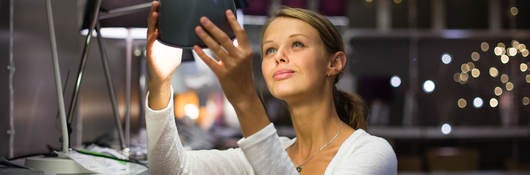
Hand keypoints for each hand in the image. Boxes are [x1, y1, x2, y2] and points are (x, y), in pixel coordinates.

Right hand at [146, 1, 181, 108]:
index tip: (162, 3)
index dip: (160, 12)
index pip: (159, 21)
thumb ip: (180, 39)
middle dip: (154, 12)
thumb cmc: (169, 62)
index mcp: (160, 37)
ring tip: (155, 13)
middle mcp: (154, 39)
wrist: (163, 77)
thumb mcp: (176, 47)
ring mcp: (151, 46)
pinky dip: (152, 39)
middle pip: (152, 23)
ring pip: (150, 31)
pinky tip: (155, 33)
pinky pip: (151, 46)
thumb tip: (192, 31)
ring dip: (152, 22)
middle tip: (156, 3)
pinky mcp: (151, 55)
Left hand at [193, 10, 269, 135]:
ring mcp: (231, 66)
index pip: (240, 33)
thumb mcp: (244, 61)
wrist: (245, 96)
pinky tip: (195, 47)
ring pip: (216, 48)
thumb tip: (224, 37)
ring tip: (197, 29)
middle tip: (203, 19)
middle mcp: (240, 57)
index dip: (233, 21)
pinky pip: (210, 61)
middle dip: (212, 27)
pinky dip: (202, 54)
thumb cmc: (243, 77)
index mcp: (247, 52)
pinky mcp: (222, 74)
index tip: (226, 12)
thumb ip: (237, 50)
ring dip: (205, 37)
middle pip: (225, 38)